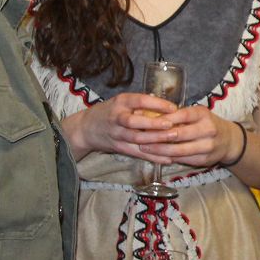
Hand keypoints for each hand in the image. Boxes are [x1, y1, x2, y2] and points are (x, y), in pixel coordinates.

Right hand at [64, 92, 178, 160]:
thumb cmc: (110, 112)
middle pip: (135, 122)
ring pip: (136, 139)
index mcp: (121, 102)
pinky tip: (168, 158)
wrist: (85, 128)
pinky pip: (138, 153)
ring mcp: (117, 134)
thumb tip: (166, 105)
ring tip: (174, 139)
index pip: (140, 101)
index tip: (173, 107)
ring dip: (156, 140)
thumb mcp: (122, 101)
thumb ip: (141, 104)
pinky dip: (153, 156)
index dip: (157, 104)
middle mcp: (117, 118)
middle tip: (171, 124)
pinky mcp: (119, 148)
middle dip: (153, 124)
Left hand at [126, 105, 242, 168]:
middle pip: (178, 134)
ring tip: (144, 148)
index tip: (146, 120)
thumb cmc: (206, 124)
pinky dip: (168, 158)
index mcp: (203, 114)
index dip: (162, 119)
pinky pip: (183, 160)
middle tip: (140, 137)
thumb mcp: (196, 114)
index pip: (181, 115)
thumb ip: (177, 116)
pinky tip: (156, 156)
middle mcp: (207, 129)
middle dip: (157, 136)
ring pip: (178, 150)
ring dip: (159, 150)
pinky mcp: (204, 160)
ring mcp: (207, 146)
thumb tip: (150, 115)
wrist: (229, 141)